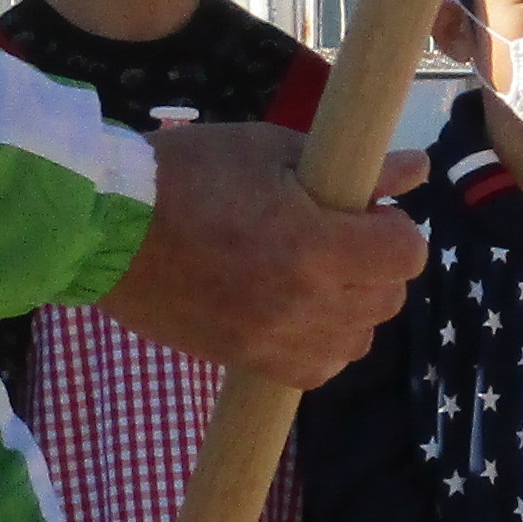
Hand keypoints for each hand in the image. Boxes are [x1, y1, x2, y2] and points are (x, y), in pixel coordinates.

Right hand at [102, 123, 428, 388]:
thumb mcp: (271, 151)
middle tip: (337, 236)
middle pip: (388, 299)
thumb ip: (355, 169)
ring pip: (359, 339)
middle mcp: (307, 304)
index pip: (407, 254)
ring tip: (313, 274)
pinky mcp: (249, 362)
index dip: (396, 229)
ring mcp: (278, 340)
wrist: (103, 228)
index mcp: (317, 246)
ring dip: (352, 307)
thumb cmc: (187, 173)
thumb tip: (419, 168)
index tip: (367, 213)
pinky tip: (297, 312)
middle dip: (376, 264)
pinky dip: (322, 344)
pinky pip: (319, 370)